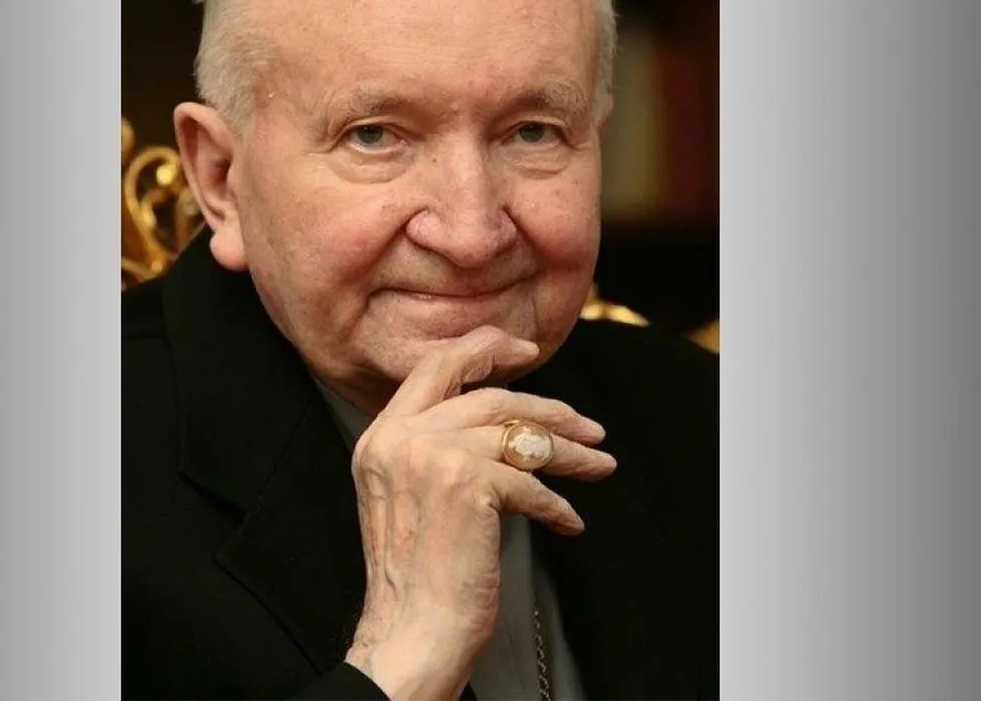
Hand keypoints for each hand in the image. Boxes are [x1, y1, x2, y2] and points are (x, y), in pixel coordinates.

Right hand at [343, 326, 616, 698]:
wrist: (409, 630)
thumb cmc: (416, 575)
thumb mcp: (409, 494)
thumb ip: (438, 447)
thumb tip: (508, 423)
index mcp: (382, 435)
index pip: (437, 365)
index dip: (486, 350)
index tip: (526, 353)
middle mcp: (401, 437)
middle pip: (491, 397)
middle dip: (550, 410)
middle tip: (589, 427)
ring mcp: (433, 456)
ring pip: (520, 436)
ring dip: (570, 453)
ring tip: (598, 465)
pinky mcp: (468, 484)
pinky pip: (531, 483)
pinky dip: (557, 505)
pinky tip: (568, 522)